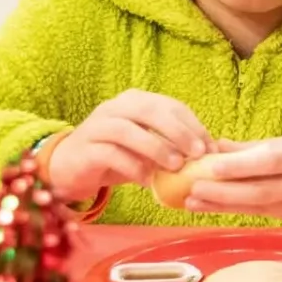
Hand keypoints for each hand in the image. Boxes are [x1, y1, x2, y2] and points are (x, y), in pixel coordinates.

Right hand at [47, 90, 211, 202]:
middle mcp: (115, 108)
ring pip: (128, 130)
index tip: (210, 148)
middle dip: (178, 131)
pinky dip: (132, 167)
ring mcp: (97, 126)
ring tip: (176, 166)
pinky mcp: (85, 149)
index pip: (171, 106)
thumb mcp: (148, 147)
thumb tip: (211, 152)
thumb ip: (173, 145)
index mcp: (136, 101)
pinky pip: (110, 154)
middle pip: (150, 111)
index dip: (194, 126)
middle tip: (197, 153)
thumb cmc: (118, 156)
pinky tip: (147, 181)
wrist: (71, 169)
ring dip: (156, 147)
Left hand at [184, 131, 281, 226]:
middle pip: (263, 192)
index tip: (210, 165)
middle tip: (192, 190)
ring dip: (227, 206)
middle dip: (224, 193)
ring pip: (263, 208)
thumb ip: (264, 146)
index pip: (273, 161)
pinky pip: (273, 215)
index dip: (241, 165)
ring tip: (196, 202)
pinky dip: (246, 210)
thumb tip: (220, 147)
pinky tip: (224, 206)